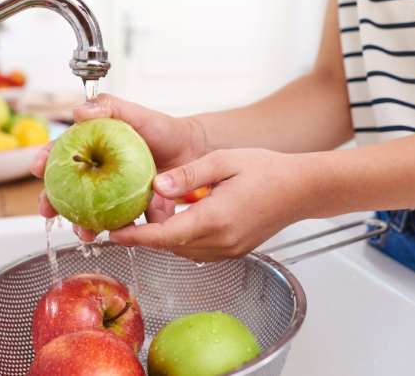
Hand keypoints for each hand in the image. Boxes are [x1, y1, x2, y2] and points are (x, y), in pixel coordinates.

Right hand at [32, 94, 204, 240]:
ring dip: (82, 224)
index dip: (45, 159)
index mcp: (93, 146)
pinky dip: (119, 231)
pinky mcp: (131, 208)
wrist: (192, 150)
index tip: (37, 168)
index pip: (62, 152)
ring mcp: (113, 191)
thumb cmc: (163, 129)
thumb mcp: (137, 114)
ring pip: (89, 210)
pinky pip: (121, 222)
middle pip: (68, 187)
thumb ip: (110, 106)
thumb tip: (79, 110)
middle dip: (53, 202)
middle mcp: (99, 171)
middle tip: (47, 211)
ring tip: (83, 232)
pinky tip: (118, 236)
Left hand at [108, 149, 323, 261]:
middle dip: (148, 231)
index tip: (113, 233)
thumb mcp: (223, 161)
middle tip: (135, 208)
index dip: (135, 237)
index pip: (165, 236)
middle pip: (170, 245)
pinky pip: (197, 250)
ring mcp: (228, 250)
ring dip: (166, 234)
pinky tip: (182, 216)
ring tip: (158, 209)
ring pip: (182, 250)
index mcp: (216, 218)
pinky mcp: (233, 252)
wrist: (302, 189)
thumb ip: (187, 174)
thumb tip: (156, 185)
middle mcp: (221, 241)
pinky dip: (183, 237)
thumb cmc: (267, 170)